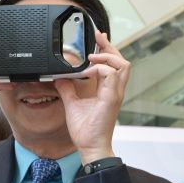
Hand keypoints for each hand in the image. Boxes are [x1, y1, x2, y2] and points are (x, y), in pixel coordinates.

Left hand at [55, 31, 129, 162]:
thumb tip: (61, 78)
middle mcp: (115, 90)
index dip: (107, 49)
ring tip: (92, 56)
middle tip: (98, 36)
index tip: (98, 37)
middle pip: (121, 60)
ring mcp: (115, 94)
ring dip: (107, 56)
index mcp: (108, 90)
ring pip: (123, 65)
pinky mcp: (111, 98)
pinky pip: (111, 75)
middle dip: (110, 46)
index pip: (113, 64)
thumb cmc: (86, 131)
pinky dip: (100, 68)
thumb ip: (68, 89)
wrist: (89, 146)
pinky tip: (88, 70)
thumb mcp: (72, 104)